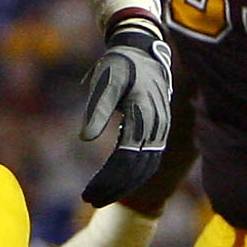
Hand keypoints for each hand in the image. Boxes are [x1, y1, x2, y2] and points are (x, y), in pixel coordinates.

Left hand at [77, 14, 174, 206]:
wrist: (143, 46)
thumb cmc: (120, 62)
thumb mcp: (105, 80)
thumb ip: (97, 109)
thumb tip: (86, 139)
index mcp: (144, 115)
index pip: (126, 159)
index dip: (108, 180)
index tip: (88, 195)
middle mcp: (156, 125)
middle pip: (138, 169)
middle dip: (115, 188)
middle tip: (90, 201)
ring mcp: (160, 127)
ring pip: (145, 166)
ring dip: (124, 184)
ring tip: (99, 196)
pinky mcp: (158, 127)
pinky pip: (148, 156)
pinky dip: (133, 172)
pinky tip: (115, 180)